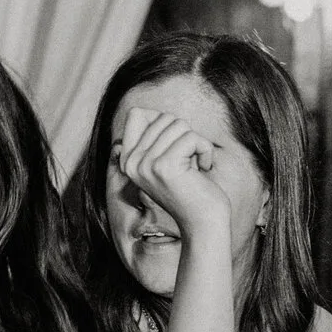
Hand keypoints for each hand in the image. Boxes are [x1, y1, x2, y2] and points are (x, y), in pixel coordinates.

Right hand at [114, 108, 245, 242]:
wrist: (203, 221)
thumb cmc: (190, 187)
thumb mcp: (164, 159)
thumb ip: (152, 136)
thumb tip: (141, 110)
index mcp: (127, 160)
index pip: (136, 114)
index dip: (162, 121)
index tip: (175, 145)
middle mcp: (131, 162)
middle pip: (163, 118)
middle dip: (185, 135)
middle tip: (188, 161)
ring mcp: (145, 165)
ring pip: (179, 125)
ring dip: (197, 143)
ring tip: (196, 166)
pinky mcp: (164, 166)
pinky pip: (192, 137)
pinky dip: (205, 150)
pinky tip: (203, 169)